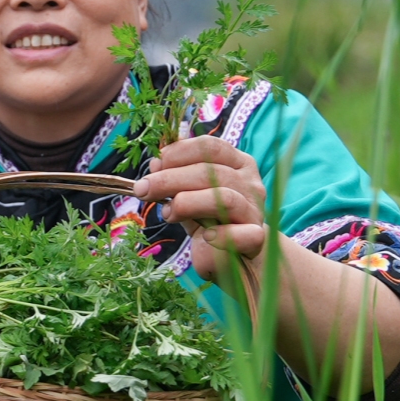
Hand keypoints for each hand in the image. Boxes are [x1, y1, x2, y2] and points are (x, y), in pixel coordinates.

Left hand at [135, 135, 270, 282]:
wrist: (231, 254)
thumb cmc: (207, 218)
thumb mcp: (187, 193)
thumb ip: (174, 177)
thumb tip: (155, 164)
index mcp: (236, 162)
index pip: (209, 146)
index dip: (178, 153)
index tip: (154, 166)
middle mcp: (249, 182)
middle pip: (210, 172)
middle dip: (170, 179)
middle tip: (143, 190)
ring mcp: (255, 209)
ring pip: (224, 198)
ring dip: (187, 203)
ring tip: (168, 213)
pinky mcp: (256, 237)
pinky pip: (243, 233)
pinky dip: (223, 235)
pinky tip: (207, 237)